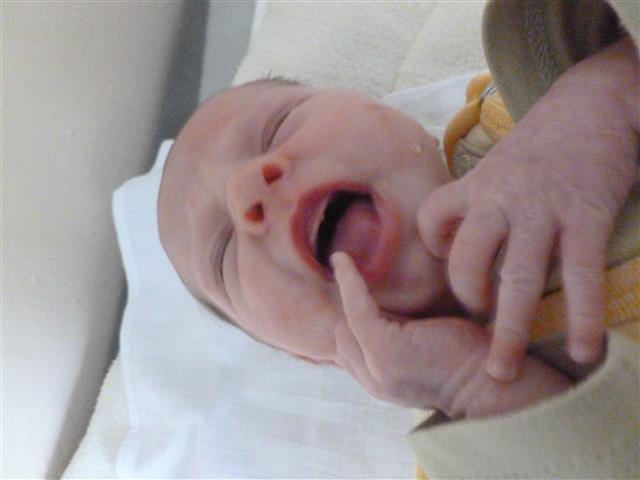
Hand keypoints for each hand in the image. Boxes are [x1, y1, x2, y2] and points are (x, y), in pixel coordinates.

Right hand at [330, 252, 569, 417]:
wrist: (493, 382)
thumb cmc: (469, 360)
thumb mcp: (421, 351)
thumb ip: (398, 336)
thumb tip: (386, 308)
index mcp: (380, 384)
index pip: (346, 348)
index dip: (344, 319)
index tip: (344, 288)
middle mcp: (372, 381)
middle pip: (339, 335)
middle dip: (340, 305)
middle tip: (343, 270)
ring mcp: (375, 367)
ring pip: (343, 321)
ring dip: (343, 290)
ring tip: (342, 262)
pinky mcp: (383, 348)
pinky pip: (355, 307)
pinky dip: (348, 281)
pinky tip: (342, 260)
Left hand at [418, 38, 638, 380]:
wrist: (592, 103)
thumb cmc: (541, 142)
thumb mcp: (495, 164)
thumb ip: (475, 199)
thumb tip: (457, 235)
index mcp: (475, 185)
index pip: (431, 220)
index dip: (433, 247)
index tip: (449, 266)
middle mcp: (499, 200)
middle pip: (466, 261)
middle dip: (466, 302)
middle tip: (473, 330)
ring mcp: (540, 210)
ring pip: (515, 279)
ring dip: (509, 330)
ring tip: (501, 370)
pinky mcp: (585, 216)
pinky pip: (579, 276)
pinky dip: (582, 316)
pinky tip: (584, 349)